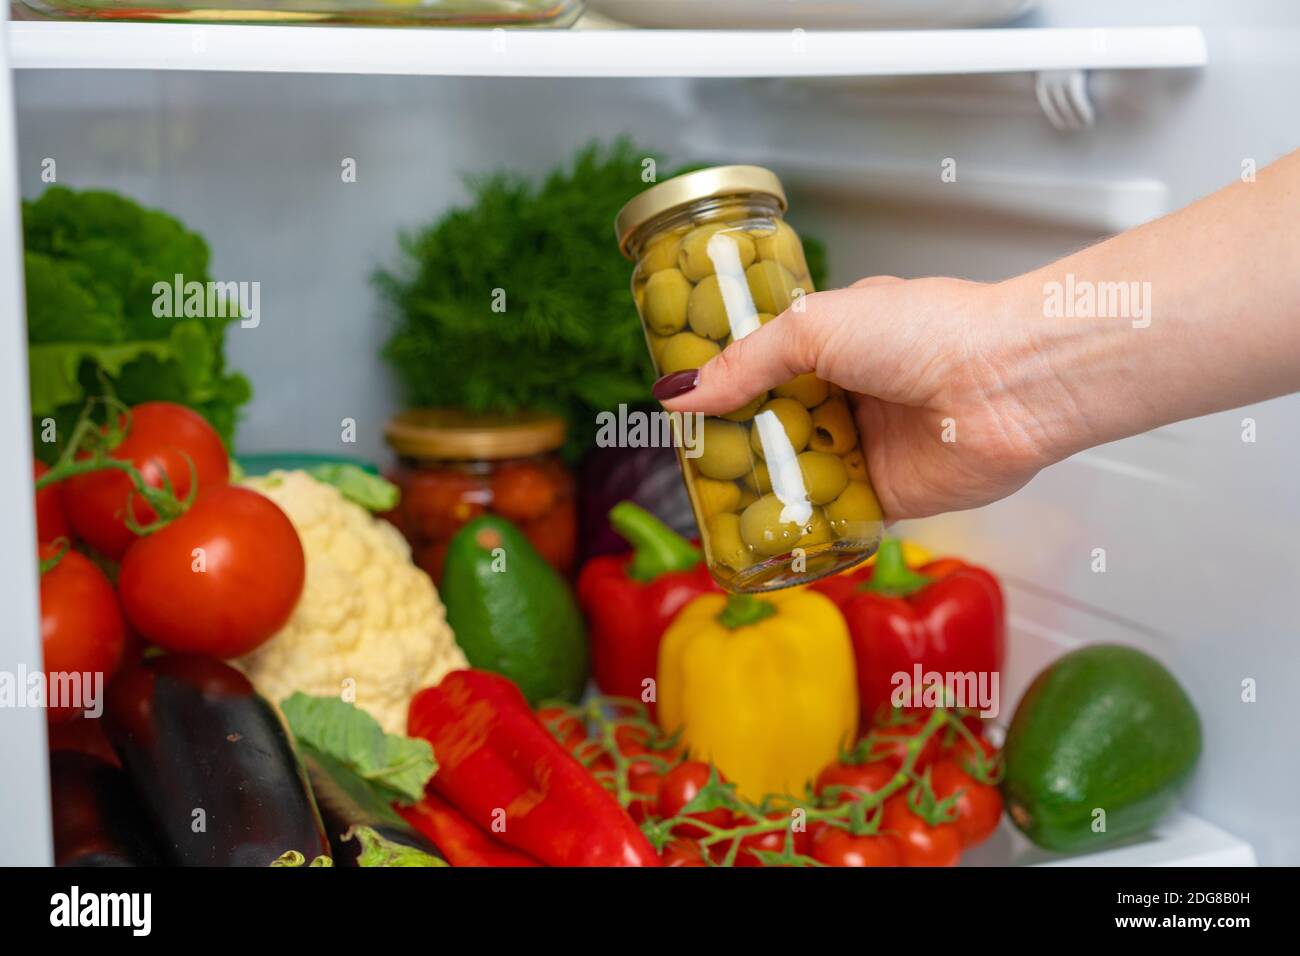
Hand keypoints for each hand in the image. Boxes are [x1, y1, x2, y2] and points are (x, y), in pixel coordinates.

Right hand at [658, 275, 1065, 520]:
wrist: (1005, 383)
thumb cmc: (922, 332)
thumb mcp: (814, 328)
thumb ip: (745, 363)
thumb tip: (678, 395)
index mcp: (832, 344)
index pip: (761, 368)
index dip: (721, 388)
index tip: (679, 409)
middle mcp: (847, 395)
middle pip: (772, 425)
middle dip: (732, 444)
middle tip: (684, 463)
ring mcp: (864, 447)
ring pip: (795, 473)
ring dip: (758, 487)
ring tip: (706, 504)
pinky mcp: (884, 497)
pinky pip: (829, 515)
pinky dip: (797, 523)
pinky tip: (756, 535)